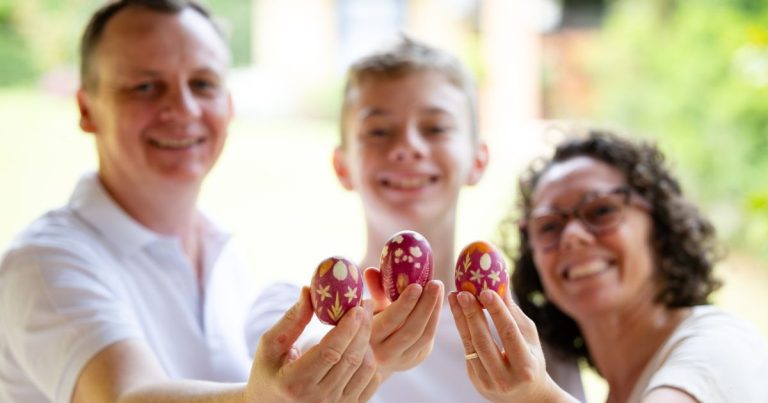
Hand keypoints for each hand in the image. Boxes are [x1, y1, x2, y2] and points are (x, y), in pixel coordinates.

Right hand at [248, 287, 378, 401]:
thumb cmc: (267, 374)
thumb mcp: (269, 346)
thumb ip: (291, 320)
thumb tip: (309, 290)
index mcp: (294, 382)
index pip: (329, 352)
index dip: (346, 329)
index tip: (355, 308)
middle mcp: (317, 399)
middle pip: (350, 358)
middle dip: (361, 328)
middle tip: (363, 305)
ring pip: (365, 370)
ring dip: (367, 342)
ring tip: (362, 323)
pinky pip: (371, 382)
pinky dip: (370, 360)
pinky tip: (362, 344)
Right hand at [363, 268, 442, 378]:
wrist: (374, 353)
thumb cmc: (371, 322)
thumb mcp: (370, 309)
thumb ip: (373, 291)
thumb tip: (371, 271)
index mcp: (369, 338)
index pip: (389, 321)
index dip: (404, 304)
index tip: (416, 286)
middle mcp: (384, 353)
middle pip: (410, 330)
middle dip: (425, 305)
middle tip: (434, 284)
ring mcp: (401, 359)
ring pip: (424, 336)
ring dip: (434, 311)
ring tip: (438, 288)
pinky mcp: (415, 359)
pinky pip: (428, 339)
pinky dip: (435, 319)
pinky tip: (438, 301)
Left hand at [448, 290, 576, 402]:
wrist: (525, 395)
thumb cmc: (531, 357)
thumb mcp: (529, 337)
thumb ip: (514, 313)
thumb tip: (501, 281)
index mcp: (525, 367)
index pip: (509, 334)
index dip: (497, 312)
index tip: (486, 291)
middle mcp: (506, 379)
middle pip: (484, 342)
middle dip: (472, 315)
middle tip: (463, 292)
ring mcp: (488, 382)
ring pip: (471, 346)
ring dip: (461, 319)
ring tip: (455, 296)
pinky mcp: (476, 380)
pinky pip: (467, 350)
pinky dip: (462, 329)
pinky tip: (457, 311)